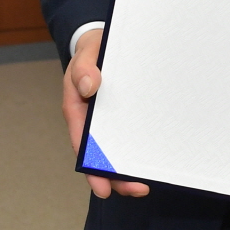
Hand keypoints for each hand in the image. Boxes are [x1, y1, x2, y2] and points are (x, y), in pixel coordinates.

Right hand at [63, 28, 148, 198]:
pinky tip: (151, 159)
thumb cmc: (93, 49)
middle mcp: (91, 119)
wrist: (103, 41)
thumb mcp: (85, 53)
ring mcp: (107, 119)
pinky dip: (136, 148)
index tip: (103, 187)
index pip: (83, 142)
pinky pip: (128, 135)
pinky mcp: (123, 115)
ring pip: (114, 149)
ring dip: (126, 169)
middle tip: (138, 189)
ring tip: (145, 184)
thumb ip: (84, 68)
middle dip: (115, 176)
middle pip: (99, 154)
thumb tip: (89, 86)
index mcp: (78, 108)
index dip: (91, 166)